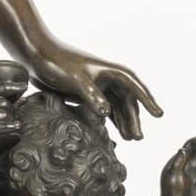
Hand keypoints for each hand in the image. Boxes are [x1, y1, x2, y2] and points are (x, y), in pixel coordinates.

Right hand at [0, 85, 21, 145]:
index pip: (2, 87)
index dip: (15, 86)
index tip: (25, 85)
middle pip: (6, 104)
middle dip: (11, 108)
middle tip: (14, 112)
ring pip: (6, 115)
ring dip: (12, 118)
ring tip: (16, 121)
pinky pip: (2, 127)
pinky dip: (11, 127)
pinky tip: (16, 127)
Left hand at [28, 40, 161, 139]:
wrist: (36, 55)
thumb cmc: (57, 62)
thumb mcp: (76, 80)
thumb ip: (91, 95)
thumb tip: (107, 114)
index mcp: (110, 71)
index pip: (135, 87)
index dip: (148, 101)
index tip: (159, 114)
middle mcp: (107, 78)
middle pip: (126, 101)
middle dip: (134, 118)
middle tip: (138, 138)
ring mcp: (97, 86)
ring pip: (116, 106)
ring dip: (123, 121)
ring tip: (130, 139)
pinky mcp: (85, 93)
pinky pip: (103, 108)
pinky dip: (109, 120)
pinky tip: (113, 132)